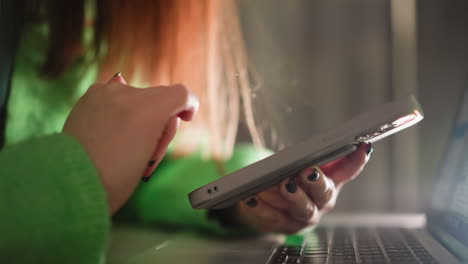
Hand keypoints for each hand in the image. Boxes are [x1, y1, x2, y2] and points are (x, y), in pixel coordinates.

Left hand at [63, 74, 198, 213]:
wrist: (74, 182)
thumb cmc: (117, 176)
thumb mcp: (151, 154)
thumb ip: (162, 126)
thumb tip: (163, 114)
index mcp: (149, 108)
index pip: (181, 94)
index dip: (188, 105)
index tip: (186, 118)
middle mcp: (127, 92)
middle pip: (158, 97)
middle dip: (160, 116)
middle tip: (150, 146)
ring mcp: (104, 93)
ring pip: (135, 97)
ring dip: (138, 113)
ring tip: (127, 143)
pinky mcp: (86, 98)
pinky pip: (112, 98)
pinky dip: (118, 111)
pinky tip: (110, 133)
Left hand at [235, 143, 371, 233]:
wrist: (274, 208)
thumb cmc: (295, 182)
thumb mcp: (311, 167)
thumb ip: (325, 156)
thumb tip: (346, 141)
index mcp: (330, 185)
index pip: (348, 171)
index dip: (357, 160)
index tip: (362, 146)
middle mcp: (320, 204)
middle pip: (323, 195)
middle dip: (316, 183)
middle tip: (307, 172)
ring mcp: (301, 218)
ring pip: (299, 209)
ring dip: (290, 196)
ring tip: (280, 183)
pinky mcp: (281, 225)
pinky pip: (271, 217)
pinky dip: (261, 207)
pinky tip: (251, 197)